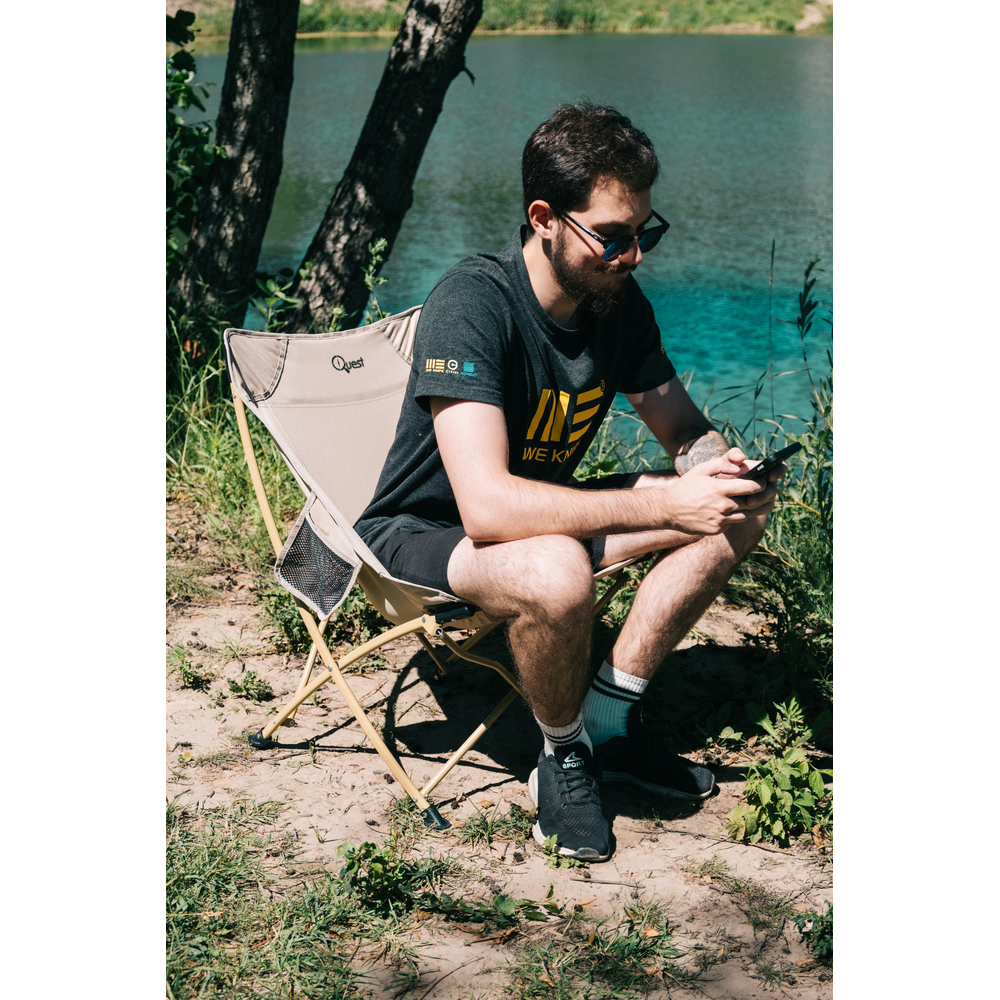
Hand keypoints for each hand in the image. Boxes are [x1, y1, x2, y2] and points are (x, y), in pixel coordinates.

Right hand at [663, 449, 777, 533]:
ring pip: (745, 515)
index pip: (751, 487)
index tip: (763, 481)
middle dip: (760, 496)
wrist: (668, 510)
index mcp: (720, 489)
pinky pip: (732, 523)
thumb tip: (740, 465)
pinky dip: (733, 517)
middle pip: (752, 502)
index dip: (761, 483)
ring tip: (743, 500)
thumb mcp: (701, 470)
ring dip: (747, 508)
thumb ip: (721, 464)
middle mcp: (723, 506)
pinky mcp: (717, 530)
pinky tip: (725, 511)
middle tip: (761, 492)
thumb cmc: (685, 487)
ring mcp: (720, 520)